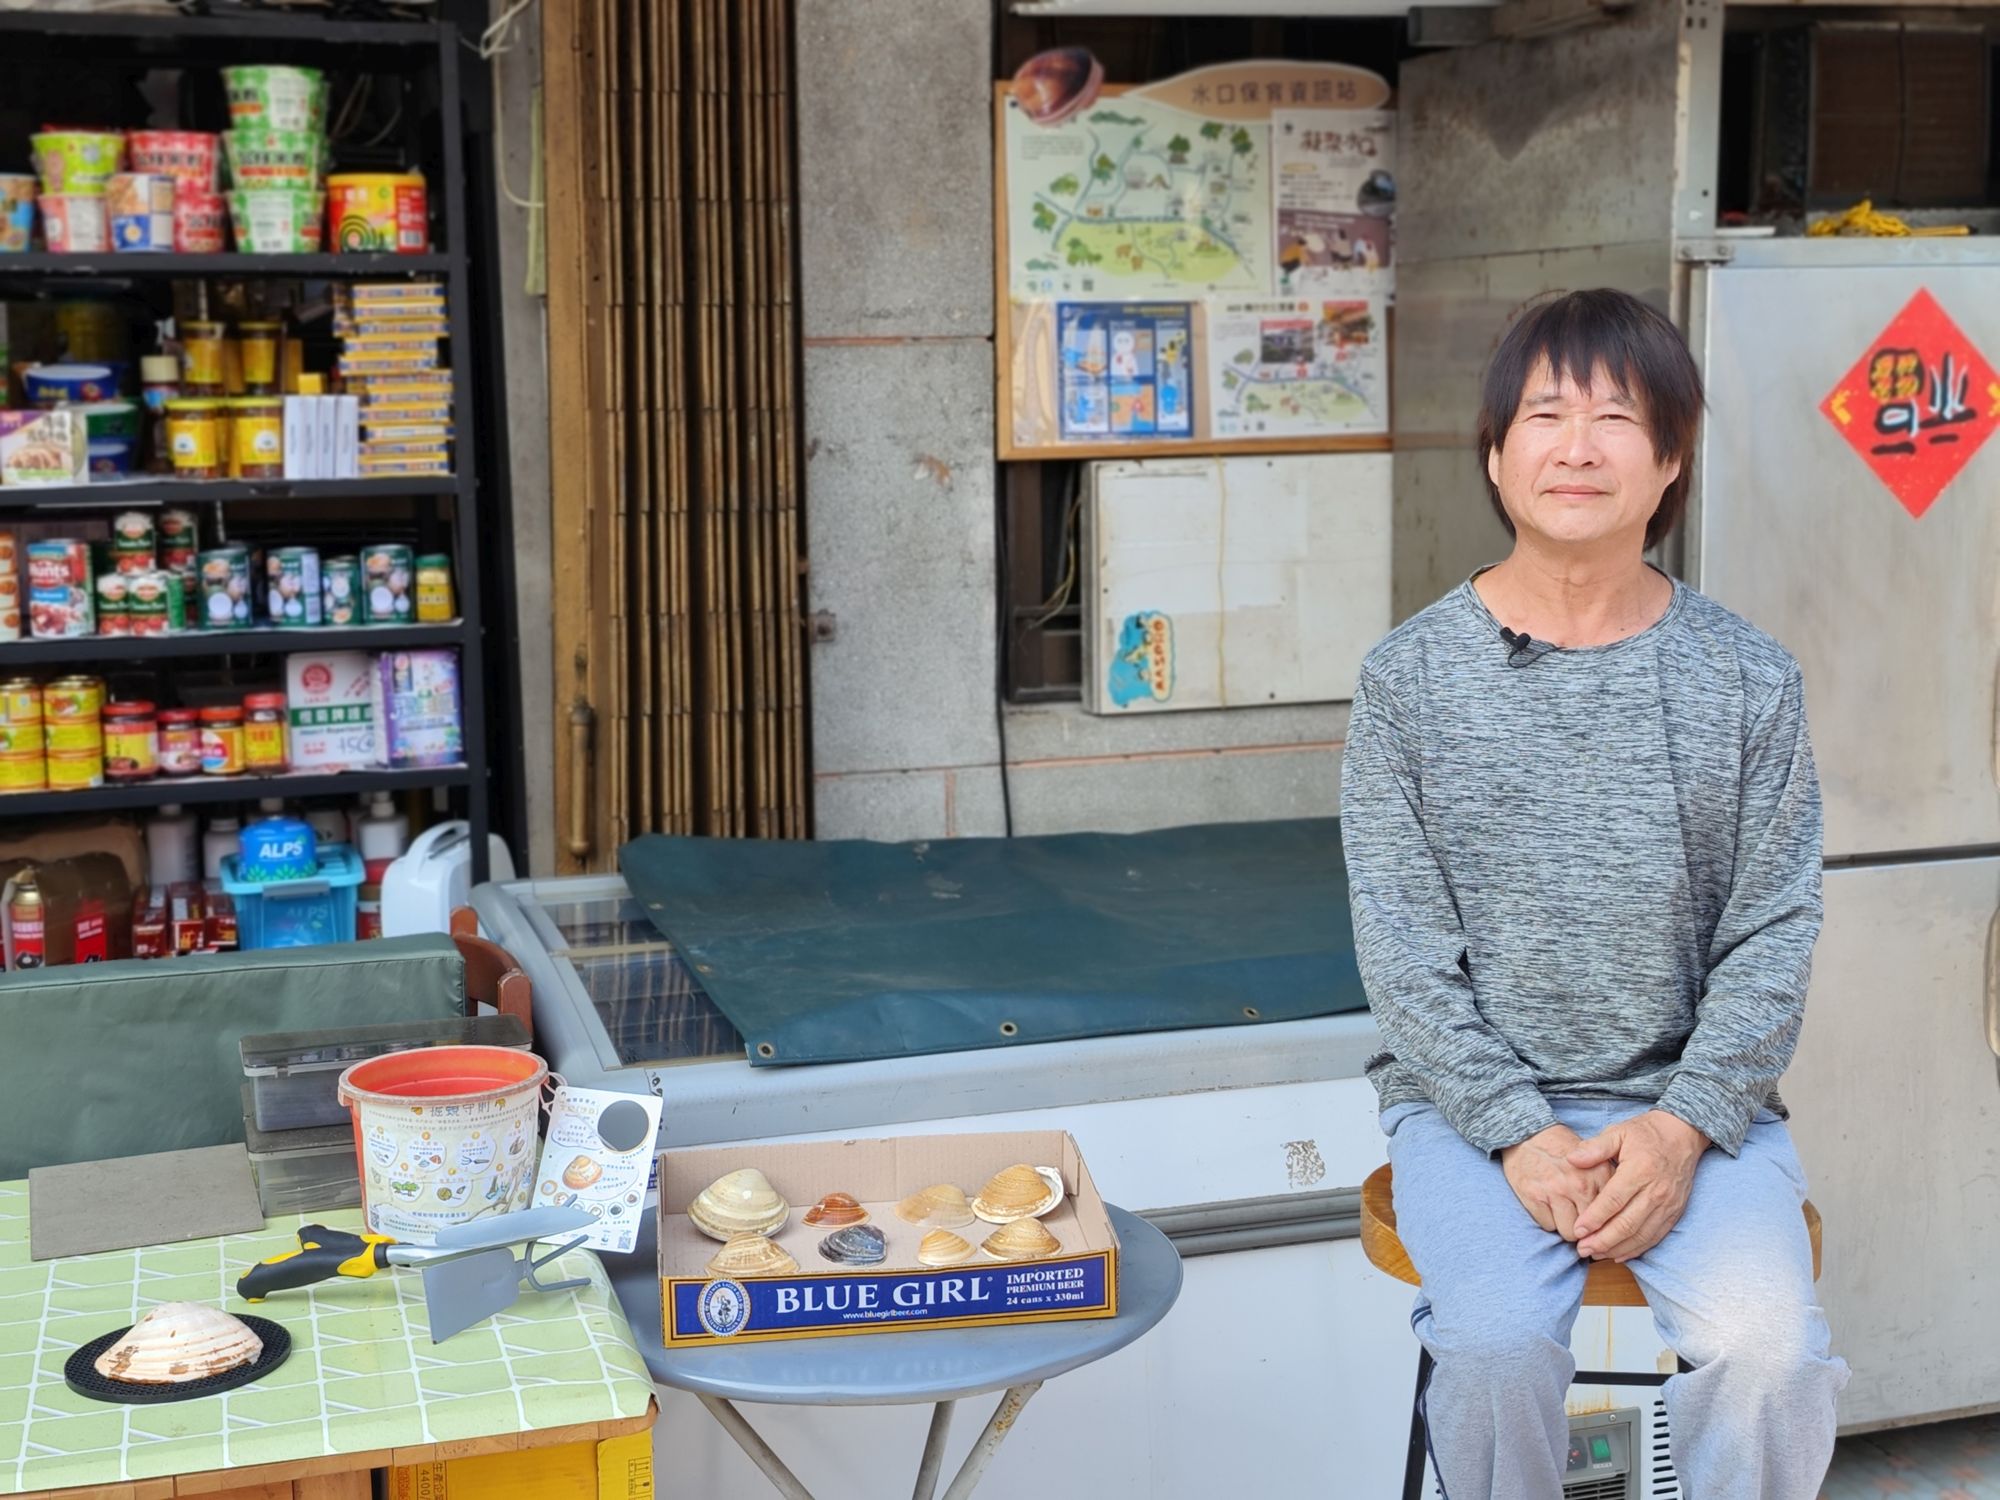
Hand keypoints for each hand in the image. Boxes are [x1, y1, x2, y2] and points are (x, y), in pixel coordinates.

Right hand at [1500, 1125, 1613, 1240]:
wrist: (1528, 1134)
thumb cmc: (1563, 1151)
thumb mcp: (1594, 1159)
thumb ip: (1609, 1184)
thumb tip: (1620, 1216)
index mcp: (1599, 1173)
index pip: (1613, 1215)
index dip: (1606, 1223)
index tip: (1601, 1224)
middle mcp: (1580, 1184)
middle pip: (1592, 1229)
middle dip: (1587, 1229)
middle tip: (1579, 1218)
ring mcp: (1556, 1191)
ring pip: (1570, 1233)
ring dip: (1566, 1226)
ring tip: (1563, 1211)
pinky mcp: (1534, 1196)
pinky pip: (1548, 1226)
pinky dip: (1548, 1220)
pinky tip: (1547, 1205)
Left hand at [1568, 1110, 1708, 1262]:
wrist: (1683, 1134)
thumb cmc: (1646, 1133)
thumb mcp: (1618, 1132)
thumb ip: (1595, 1147)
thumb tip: (1571, 1159)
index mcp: (1640, 1170)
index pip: (1614, 1200)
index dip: (1594, 1218)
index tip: (1577, 1230)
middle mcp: (1656, 1191)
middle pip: (1627, 1223)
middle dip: (1603, 1240)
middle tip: (1581, 1250)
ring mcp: (1668, 1204)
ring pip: (1642, 1235)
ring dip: (1618, 1248)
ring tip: (1595, 1254)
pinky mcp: (1675, 1212)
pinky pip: (1655, 1236)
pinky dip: (1637, 1249)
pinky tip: (1619, 1255)